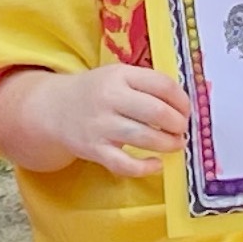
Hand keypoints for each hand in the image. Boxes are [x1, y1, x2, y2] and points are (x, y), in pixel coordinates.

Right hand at [31, 64, 189, 176]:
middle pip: (156, 112)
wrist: (55, 108)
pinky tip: (156, 164)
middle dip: (178, 124)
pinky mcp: (93, 150)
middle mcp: (110, 97)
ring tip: (176, 144)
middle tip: (183, 129)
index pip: (162, 85)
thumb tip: (182, 103)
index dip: (182, 100)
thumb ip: (146, 84)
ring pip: (144, 138)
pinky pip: (124, 164)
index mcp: (121, 74)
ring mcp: (101, 125)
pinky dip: (145, 167)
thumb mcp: (118, 75)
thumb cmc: (96, 91)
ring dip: (168, 144)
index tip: (187, 109)